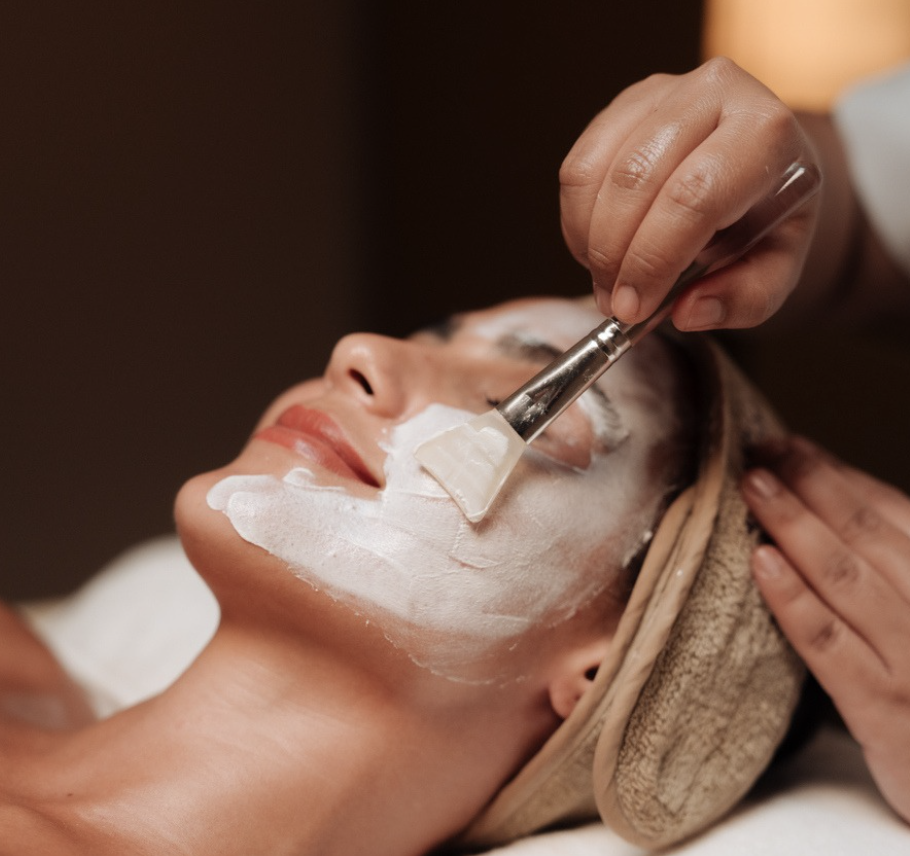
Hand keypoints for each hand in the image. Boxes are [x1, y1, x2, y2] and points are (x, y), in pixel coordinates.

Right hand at [560, 57, 819, 330]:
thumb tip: (686, 311)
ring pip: (596, 174)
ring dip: (591, 242)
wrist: (766, 166)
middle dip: (614, 256)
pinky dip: (577, 222)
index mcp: (767, 131)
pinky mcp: (623, 107)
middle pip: (636, 181)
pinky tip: (600, 248)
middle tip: (615, 303)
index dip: (653, 260)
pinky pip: (578, 169)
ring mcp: (662, 93)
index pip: (694, 197)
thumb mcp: (776, 270)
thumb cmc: (770, 219)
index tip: (633, 308)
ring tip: (608, 279)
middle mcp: (715, 92)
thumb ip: (743, 298)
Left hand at [742, 436, 909, 823]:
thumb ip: (886, 561)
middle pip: (865, 533)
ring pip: (845, 578)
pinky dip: (794, 599)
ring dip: (794, 525)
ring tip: (752, 486)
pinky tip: (761, 562)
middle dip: (808, 484)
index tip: (786, 445)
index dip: (834, 472)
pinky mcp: (883, 711)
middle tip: (758, 453)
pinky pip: (829, 645)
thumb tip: (826, 496)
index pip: (889, 510)